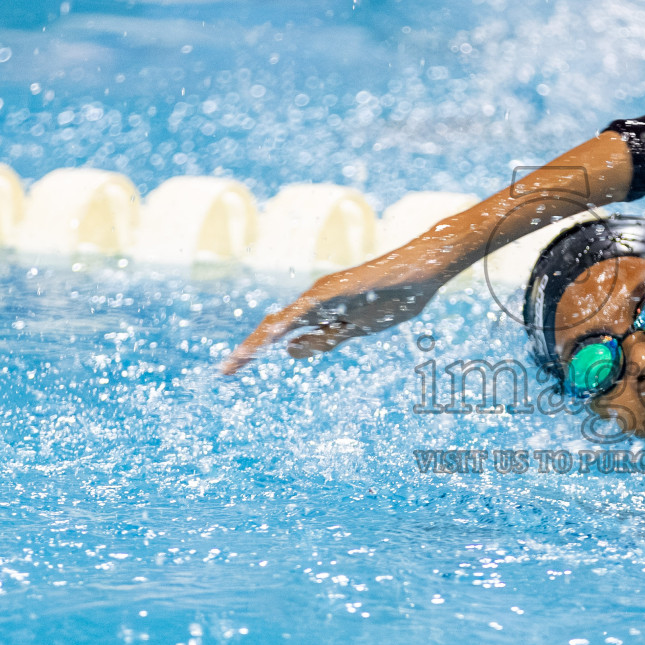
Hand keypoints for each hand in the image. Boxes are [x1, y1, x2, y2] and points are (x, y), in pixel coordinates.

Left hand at [221, 249, 447, 375]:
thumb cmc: (391, 297)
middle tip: (225, 371)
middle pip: (274, 327)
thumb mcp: (352, 329)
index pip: (279, 333)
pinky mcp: (337, 290)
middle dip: (250, 349)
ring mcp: (324, 293)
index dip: (257, 349)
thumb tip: (289, 351)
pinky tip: (274, 335)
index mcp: (317, 310)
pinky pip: (309, 309)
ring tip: (240, 359)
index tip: (234, 369)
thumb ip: (323, 338)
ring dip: (261, 340)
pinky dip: (290, 322)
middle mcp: (314, 299)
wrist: (419, 273)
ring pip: (285, 319)